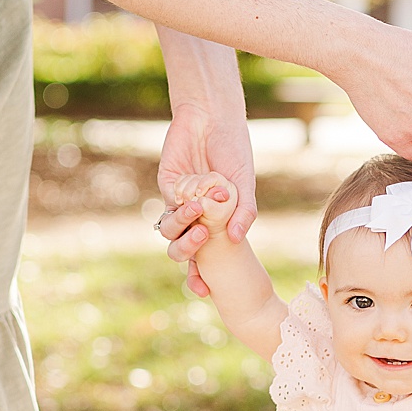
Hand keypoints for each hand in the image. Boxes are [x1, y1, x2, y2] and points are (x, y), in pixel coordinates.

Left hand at [157, 102, 256, 296]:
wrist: (214, 119)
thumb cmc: (233, 150)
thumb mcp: (245, 184)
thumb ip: (244, 211)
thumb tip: (238, 240)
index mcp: (215, 223)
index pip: (205, 258)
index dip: (201, 277)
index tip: (205, 291)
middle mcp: (195, 217)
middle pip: (182, 251)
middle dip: (189, 259)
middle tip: (202, 251)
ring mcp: (178, 203)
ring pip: (169, 234)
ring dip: (184, 235)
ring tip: (200, 222)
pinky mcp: (167, 187)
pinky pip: (169, 208)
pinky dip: (182, 211)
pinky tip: (195, 201)